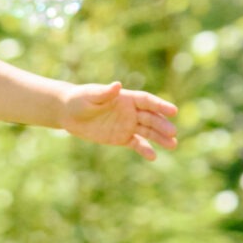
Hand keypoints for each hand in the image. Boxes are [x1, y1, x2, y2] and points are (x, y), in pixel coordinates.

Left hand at [60, 82, 180, 160]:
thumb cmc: (80, 99)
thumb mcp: (90, 96)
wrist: (69, 113)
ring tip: (173, 145)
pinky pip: (136, 144)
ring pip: (148, 132)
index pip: (147, 101)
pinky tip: (153, 156)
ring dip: (160, 138)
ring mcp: (128, 125)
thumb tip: (117, 85)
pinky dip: (145, 149)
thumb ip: (104, 93)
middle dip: (162, 125)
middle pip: (151, 118)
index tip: (173, 111)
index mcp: (126, 98)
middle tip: (173, 133)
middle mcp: (131, 111)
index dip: (160, 106)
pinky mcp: (122, 138)